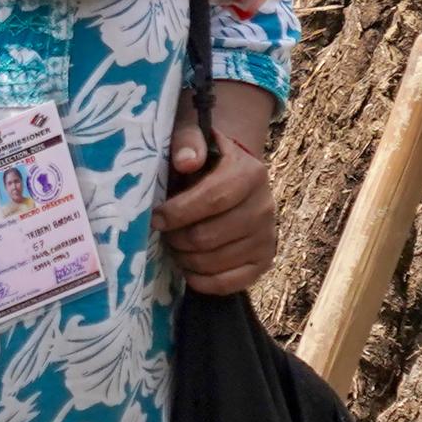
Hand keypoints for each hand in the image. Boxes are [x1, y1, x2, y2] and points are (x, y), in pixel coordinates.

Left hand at [158, 116, 277, 296]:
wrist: (233, 175)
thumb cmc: (204, 159)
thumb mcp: (193, 138)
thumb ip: (187, 141)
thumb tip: (186, 162)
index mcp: (250, 173)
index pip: (213, 199)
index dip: (178, 213)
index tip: (154, 218)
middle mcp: (265, 206)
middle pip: (208, 236)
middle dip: (175, 238)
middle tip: (162, 233)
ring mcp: (267, 236)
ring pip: (214, 262)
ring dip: (184, 258)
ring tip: (174, 245)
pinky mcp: (264, 260)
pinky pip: (230, 283)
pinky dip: (201, 281)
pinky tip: (187, 267)